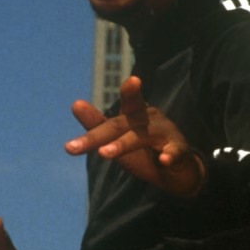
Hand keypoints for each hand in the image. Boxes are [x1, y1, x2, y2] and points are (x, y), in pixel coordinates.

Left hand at [64, 75, 205, 196]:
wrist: (178, 169)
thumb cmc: (144, 147)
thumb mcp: (119, 136)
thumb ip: (97, 123)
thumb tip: (75, 104)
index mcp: (135, 114)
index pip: (127, 103)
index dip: (130, 92)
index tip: (133, 81)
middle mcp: (149, 120)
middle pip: (120, 126)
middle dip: (95, 137)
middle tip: (70, 147)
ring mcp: (165, 135)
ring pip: (142, 137)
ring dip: (123, 144)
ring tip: (103, 153)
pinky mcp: (179, 152)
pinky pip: (175, 153)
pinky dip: (170, 156)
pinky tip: (164, 161)